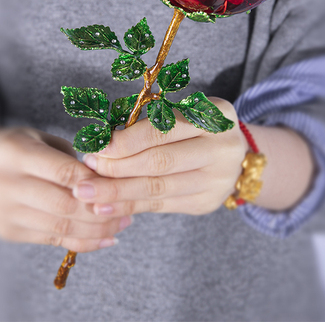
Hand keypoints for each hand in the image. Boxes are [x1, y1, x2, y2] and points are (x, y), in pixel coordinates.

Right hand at [0, 127, 132, 251]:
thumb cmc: (28, 148)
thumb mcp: (46, 139)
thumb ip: (72, 158)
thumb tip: (108, 180)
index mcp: (14, 151)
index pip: (62, 171)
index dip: (93, 181)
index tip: (119, 184)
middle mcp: (3, 182)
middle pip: (62, 204)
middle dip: (99, 210)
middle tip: (127, 208)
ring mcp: (2, 210)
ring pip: (59, 227)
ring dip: (97, 230)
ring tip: (122, 224)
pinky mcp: (7, 230)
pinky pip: (52, 240)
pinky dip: (83, 241)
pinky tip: (106, 238)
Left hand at [73, 98, 246, 216]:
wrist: (238, 157)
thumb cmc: (198, 129)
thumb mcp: (185, 114)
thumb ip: (152, 125)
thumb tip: (104, 144)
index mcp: (212, 117)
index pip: (163, 131)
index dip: (127, 141)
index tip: (98, 147)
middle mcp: (219, 149)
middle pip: (160, 162)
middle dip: (118, 168)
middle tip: (87, 171)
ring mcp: (215, 180)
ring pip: (158, 188)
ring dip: (118, 192)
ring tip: (88, 195)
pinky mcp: (205, 203)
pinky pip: (161, 206)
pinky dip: (130, 207)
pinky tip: (106, 209)